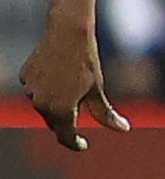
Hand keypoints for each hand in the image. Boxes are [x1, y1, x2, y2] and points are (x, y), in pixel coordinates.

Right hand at [21, 20, 125, 151]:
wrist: (67, 33)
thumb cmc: (86, 62)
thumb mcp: (97, 90)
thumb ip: (106, 114)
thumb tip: (124, 129)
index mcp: (60, 110)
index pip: (65, 137)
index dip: (75, 143)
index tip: (83, 145)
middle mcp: (41, 104)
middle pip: (54, 122)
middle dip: (67, 123)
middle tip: (81, 117)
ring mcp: (30, 90)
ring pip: (44, 106)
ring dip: (56, 106)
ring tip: (71, 89)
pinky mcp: (25, 77)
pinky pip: (37, 90)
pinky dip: (47, 90)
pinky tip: (59, 77)